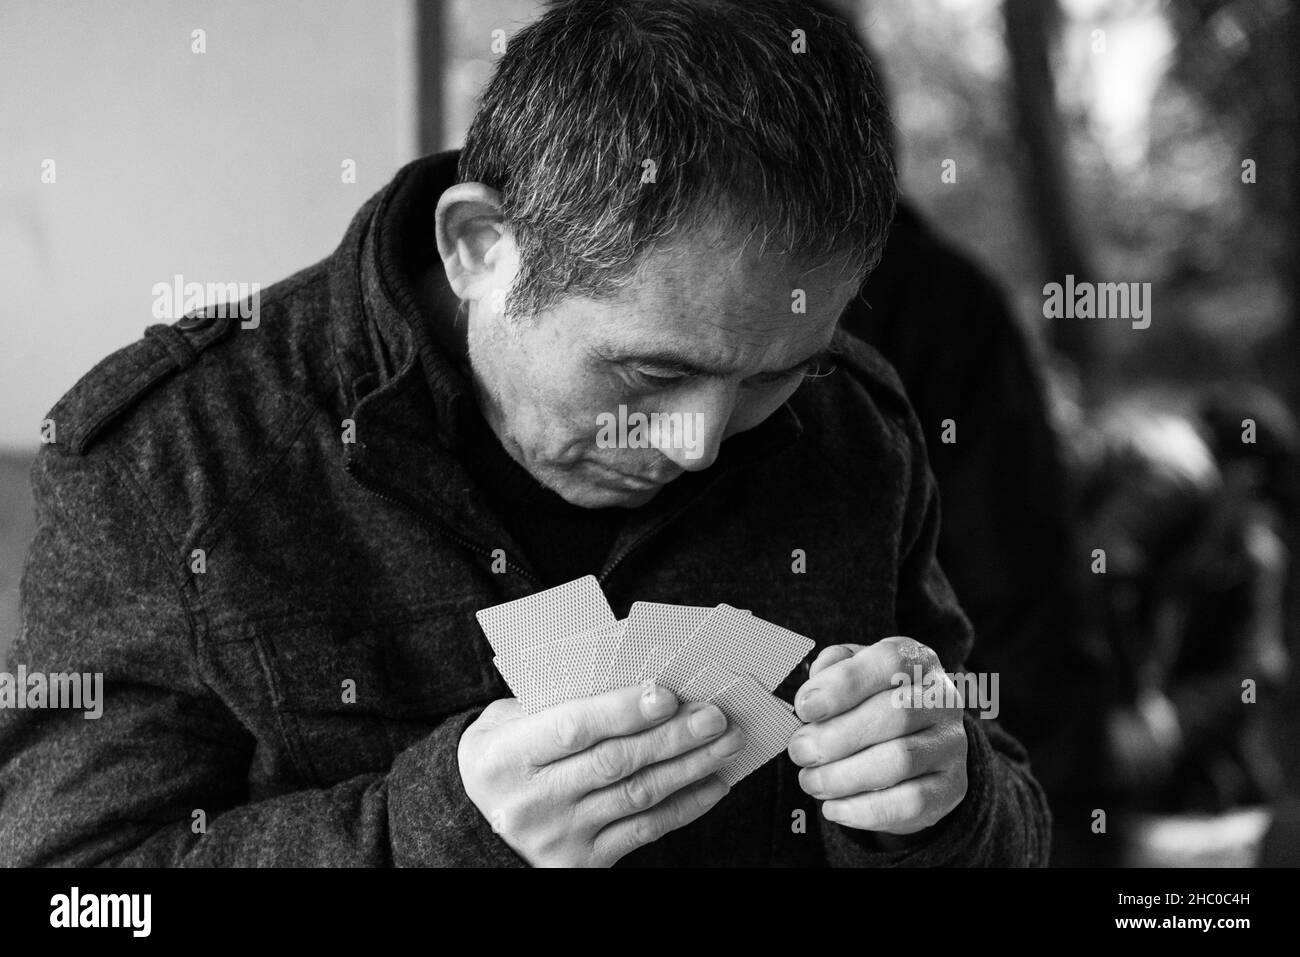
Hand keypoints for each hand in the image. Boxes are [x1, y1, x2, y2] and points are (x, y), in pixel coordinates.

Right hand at [458, 682, 744, 866]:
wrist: (472, 824)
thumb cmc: (505, 753)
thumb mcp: (507, 719)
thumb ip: (557, 697)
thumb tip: (632, 673)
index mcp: (506, 755)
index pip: (573, 727)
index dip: (622, 709)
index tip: (668, 692)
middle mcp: (530, 801)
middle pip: (615, 762)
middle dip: (672, 736)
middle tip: (716, 714)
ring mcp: (558, 835)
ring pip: (637, 795)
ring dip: (690, 766)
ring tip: (726, 742)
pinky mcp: (581, 862)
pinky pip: (643, 831)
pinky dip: (684, 806)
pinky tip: (712, 783)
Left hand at [787, 638, 966, 836]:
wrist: (916, 749)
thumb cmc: (872, 703)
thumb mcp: (853, 675)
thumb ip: (832, 670)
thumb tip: (813, 692)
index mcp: (917, 661)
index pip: (889, 662)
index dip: (843, 684)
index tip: (805, 708)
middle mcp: (942, 699)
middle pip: (894, 715)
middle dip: (835, 737)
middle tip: (799, 751)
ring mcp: (951, 744)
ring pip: (900, 760)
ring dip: (844, 775)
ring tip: (810, 780)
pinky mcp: (952, 787)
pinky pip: (911, 802)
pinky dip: (864, 809)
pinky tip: (833, 807)